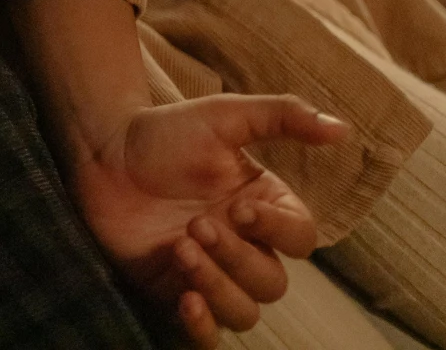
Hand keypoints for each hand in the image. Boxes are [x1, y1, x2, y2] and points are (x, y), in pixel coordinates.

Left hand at [70, 95, 345, 345]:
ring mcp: (211, 274)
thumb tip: (341, 129)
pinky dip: (203, 328)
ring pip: (244, 312)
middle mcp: (245, 247)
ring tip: (182, 248)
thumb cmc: (166, 132)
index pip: (300, 239)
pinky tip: (186, 300)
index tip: (241, 208)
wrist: (103, 150)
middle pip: (271, 283)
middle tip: (197, 224)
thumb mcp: (225, 116)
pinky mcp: (173, 291)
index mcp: (265, 209)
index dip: (277, 231)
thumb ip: (282, 116)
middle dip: (237, 257)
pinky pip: (206, 334)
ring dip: (218, 285)